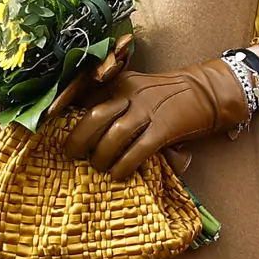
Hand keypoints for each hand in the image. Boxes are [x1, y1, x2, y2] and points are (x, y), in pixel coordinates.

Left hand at [64, 59, 247, 177]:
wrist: (207, 92)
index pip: (87, 94)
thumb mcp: (138, 91)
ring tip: (98, 168)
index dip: (66, 110)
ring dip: (102, 156)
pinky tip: (120, 175)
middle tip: (71, 155)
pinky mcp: (165, 128)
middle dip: (79, 138)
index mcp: (121, 83)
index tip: (52, 126)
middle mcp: (131, 93)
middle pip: (95, 115)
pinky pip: (139, 149)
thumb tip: (89, 133)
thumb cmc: (168, 97)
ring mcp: (148, 110)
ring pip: (114, 134)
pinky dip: (126, 165)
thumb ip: (116, 105)